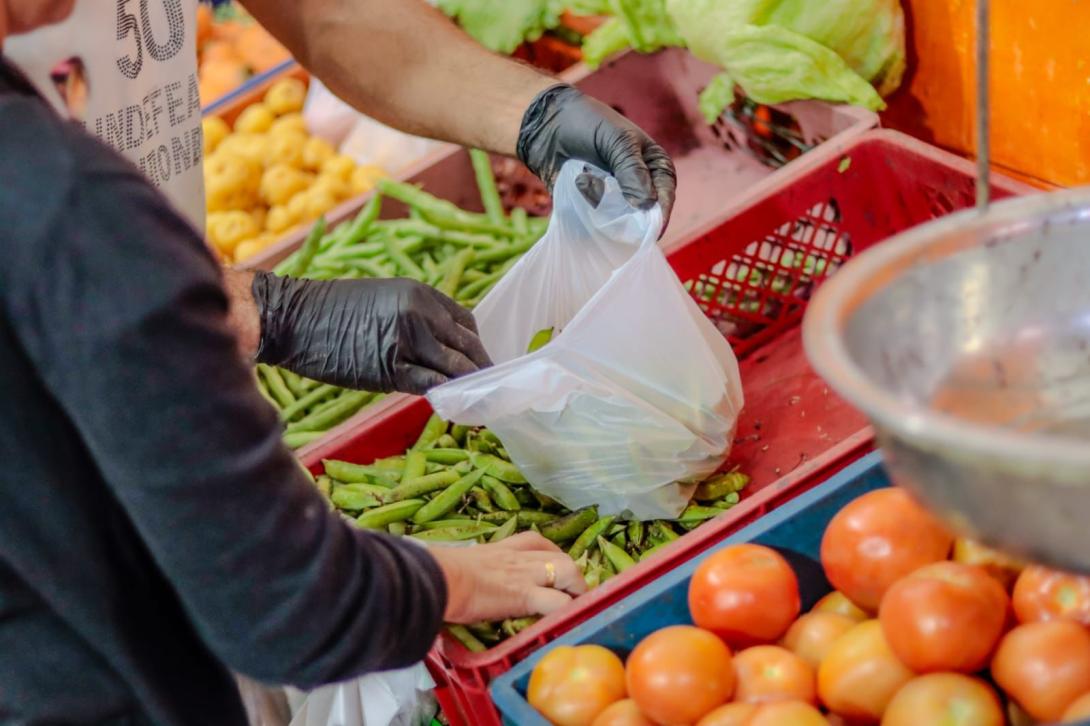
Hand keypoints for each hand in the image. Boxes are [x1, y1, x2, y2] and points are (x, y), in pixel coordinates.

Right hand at [253, 274, 491, 394]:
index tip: (479, 363)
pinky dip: (445, 395)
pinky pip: (429, 384)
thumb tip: (441, 352)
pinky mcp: (390, 366)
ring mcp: (408, 338)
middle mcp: (420, 312)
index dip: (476, 346)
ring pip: (454, 367)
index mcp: (420, 293)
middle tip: (489, 389)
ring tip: (477, 402)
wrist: (293, 317)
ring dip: (469, 386)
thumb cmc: (331, 312)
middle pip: (466, 346)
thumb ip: (416, 321)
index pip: (465, 322)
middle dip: (481, 369)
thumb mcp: (383, 300)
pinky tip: (452, 406)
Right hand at [429, 532, 587, 623]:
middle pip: (561, 556)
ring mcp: (525, 574)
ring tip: (577, 607)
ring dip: (578, 590)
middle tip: (574, 593)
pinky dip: (566, 611)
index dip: (553, 556)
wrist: (438, 579)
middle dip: (574, 574)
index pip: (537, 542)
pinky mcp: (525, 596)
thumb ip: (475, 571)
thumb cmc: (440, 573)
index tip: (555, 570)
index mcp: (504, 548)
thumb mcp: (464, 564)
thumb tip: (466, 583)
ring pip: (568, 571)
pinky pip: (557, 603)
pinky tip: (568, 622)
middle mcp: (519, 557)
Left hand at [517, 84, 676, 227]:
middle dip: (625, 212)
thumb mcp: (617, 140)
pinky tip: (575, 186)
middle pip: (642, 217)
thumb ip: (632, 171)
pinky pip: (594, 225)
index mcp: (654, 167)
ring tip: (583, 179)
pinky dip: (585, 212)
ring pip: (617, 222)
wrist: (548, 126)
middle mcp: (638, 188)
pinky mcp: (592, 210)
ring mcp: (614, 201)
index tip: (649, 227)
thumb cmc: (588, 124)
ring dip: (600, 206)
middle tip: (605, 194)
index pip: (665, 196)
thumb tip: (645, 205)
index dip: (659, 213)